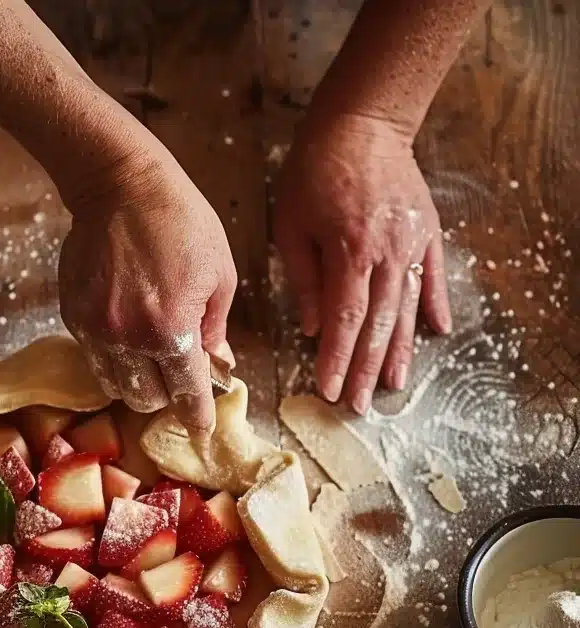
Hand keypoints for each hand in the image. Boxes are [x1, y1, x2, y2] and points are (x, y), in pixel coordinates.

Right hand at [58, 154, 236, 432]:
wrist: (118, 184)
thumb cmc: (179, 221)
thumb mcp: (219, 272)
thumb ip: (215, 327)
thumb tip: (216, 364)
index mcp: (171, 329)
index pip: (186, 392)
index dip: (197, 414)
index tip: (202, 426)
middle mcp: (129, 338)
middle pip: (146, 400)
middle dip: (166, 394)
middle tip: (178, 374)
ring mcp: (95, 330)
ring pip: (116, 386)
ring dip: (137, 382)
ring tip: (150, 356)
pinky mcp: (74, 317)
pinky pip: (95, 358)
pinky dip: (114, 358)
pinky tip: (127, 331)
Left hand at [274, 113, 451, 413]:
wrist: (363, 123)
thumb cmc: (315, 172)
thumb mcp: (291, 225)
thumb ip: (303, 279)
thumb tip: (310, 327)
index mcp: (350, 252)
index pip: (345, 319)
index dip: (336, 358)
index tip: (328, 389)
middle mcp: (387, 253)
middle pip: (379, 324)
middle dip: (366, 368)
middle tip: (358, 404)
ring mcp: (412, 243)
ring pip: (407, 308)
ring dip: (402, 350)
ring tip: (395, 385)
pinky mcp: (427, 231)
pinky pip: (433, 276)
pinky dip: (435, 305)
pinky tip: (437, 332)